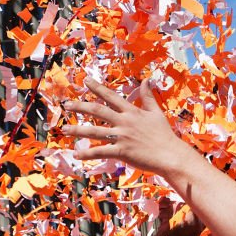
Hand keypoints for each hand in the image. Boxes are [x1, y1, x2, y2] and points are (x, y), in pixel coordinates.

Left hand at [62, 77, 184, 176]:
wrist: (171, 155)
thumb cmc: (164, 135)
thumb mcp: (156, 113)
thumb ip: (148, 97)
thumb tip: (146, 80)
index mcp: (132, 112)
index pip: (111, 96)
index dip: (97, 88)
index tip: (86, 80)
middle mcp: (124, 122)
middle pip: (98, 111)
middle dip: (81, 107)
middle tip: (67, 104)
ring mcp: (122, 137)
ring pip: (95, 132)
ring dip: (78, 130)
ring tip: (64, 130)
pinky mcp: (122, 152)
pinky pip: (101, 152)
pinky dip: (88, 154)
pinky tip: (77, 155)